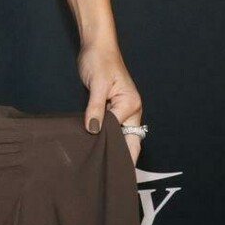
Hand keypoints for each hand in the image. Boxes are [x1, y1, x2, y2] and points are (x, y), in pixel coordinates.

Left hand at [78, 40, 144, 165]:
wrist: (96, 46)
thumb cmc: (100, 61)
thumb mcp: (98, 85)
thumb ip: (95, 108)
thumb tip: (94, 130)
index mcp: (131, 105)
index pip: (123, 135)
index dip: (115, 151)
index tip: (111, 170)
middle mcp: (130, 109)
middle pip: (129, 140)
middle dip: (122, 158)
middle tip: (113, 178)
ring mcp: (121, 109)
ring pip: (120, 135)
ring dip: (113, 148)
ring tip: (104, 169)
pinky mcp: (111, 107)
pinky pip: (111, 127)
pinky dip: (106, 138)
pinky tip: (98, 149)